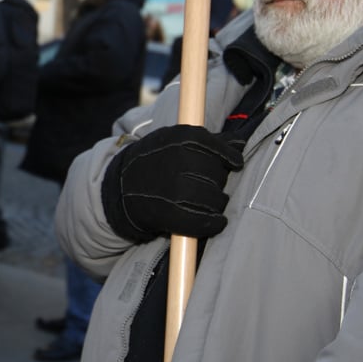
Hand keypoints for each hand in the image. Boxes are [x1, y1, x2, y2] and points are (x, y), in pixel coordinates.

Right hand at [101, 124, 242, 242]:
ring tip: (206, 202)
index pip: (218, 149)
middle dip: (218, 181)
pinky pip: (206, 221)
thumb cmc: (155, 160)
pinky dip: (215, 223)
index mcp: (181, 138)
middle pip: (218, 174)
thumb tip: (241, 143)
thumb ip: (210, 141)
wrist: (121, 186)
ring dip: (217, 203)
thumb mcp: (175, 141)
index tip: (234, 164)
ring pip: (216, 198)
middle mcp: (178, 161)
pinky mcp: (171, 214)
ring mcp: (174, 188)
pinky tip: (216, 221)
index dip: (229, 158)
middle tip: (207, 184)